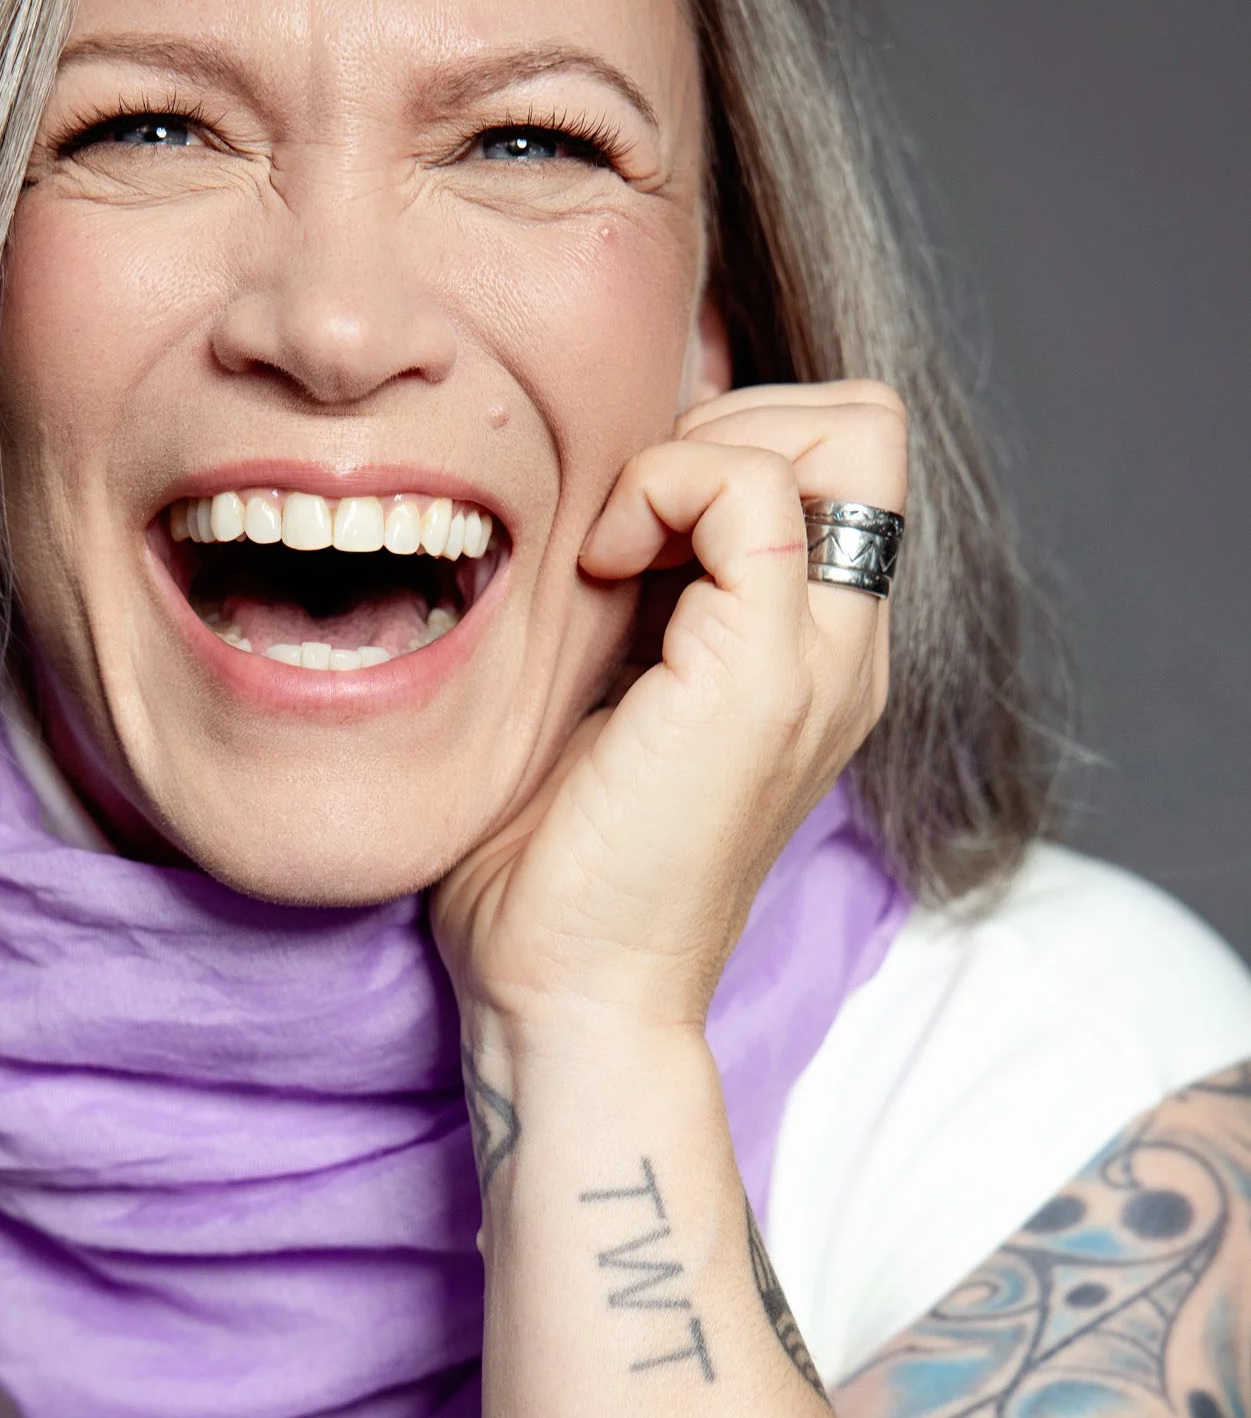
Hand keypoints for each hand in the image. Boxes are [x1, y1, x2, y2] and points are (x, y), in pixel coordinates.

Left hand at [431, 381, 906, 1037]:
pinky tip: (599, 573)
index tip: (618, 531)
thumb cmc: (552, 878)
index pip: (835, 465)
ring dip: (699, 448)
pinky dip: (661, 488)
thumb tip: (590, 503)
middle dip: (730, 419)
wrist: (566, 998)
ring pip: (845, 430)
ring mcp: (821, 662)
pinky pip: (750, 486)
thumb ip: (631, 603)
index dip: (725, 447)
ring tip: (612, 551)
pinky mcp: (765, 676)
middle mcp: (844, 655)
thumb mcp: (597, 702)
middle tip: (623, 520)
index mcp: (812, 659)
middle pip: (866, 426)